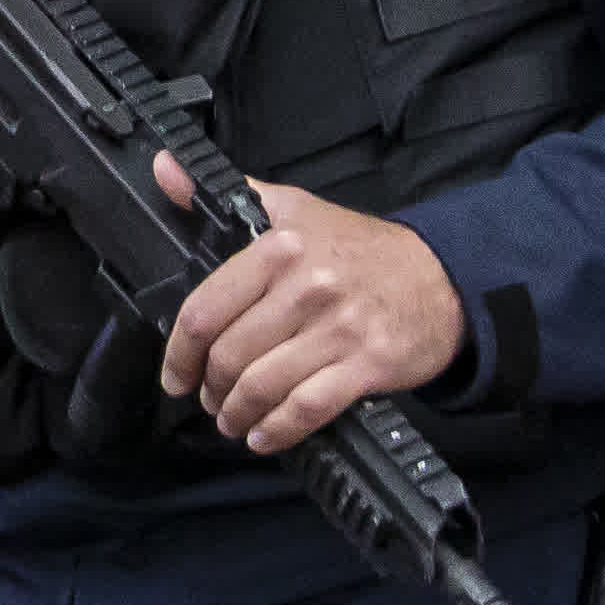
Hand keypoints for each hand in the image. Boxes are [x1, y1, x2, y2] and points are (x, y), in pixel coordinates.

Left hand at [154, 160, 464, 452]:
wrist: (441, 276)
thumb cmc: (359, 247)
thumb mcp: (292, 207)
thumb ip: (226, 192)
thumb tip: (163, 168)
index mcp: (278, 247)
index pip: (207, 308)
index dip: (180, 351)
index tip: (175, 373)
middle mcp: (306, 287)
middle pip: (231, 354)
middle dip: (210, 387)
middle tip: (207, 398)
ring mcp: (339, 329)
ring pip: (264, 384)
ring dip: (237, 412)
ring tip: (231, 419)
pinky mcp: (367, 365)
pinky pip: (308, 408)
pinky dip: (278, 430)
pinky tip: (263, 436)